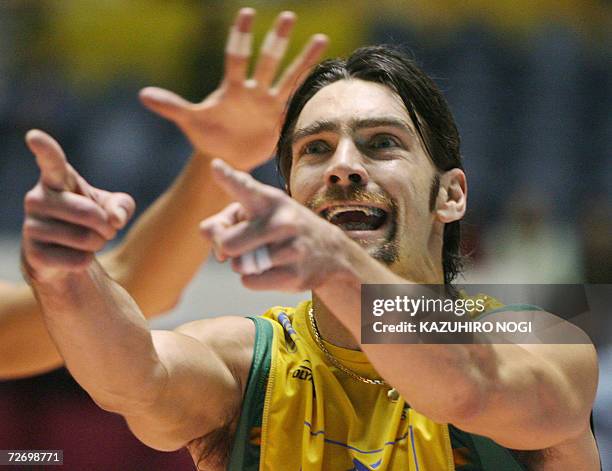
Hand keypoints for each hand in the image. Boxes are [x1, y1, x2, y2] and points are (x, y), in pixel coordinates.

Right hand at [22, 130, 134, 281]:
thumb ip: (123, 206)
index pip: (51, 162)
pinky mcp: (33, 254)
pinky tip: (72, 256)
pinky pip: (78, 260)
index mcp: (56, 180)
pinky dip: (86, 261)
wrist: (64, 254)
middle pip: (91, 214)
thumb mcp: (113, 208)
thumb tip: (114, 219)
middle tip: (103, 229)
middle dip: (108, 227)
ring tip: (88, 241)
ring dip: (98, 244)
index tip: (34, 136)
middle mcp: (37, 199)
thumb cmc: (89, 220)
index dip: (45, 149)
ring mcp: (31, 226)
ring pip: (86, 240)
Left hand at [139, 8, 327, 170]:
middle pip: (267, 61)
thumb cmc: (207, 136)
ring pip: (289, 77)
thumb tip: (143, 95)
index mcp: (232, 89)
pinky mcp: (280, 118)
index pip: (237, 57)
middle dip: (277, 40)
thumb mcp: (190, 121)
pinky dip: (310, 89)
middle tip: (288, 16)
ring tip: (321, 39)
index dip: (241, 36)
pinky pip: (297, 100)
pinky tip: (326, 73)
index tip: (248, 12)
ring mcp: (269, 103)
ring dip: (303, 59)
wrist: (226, 156)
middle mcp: (253, 91)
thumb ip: (172, 106)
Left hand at [200, 160, 347, 290]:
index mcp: (270, 200)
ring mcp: (290, 249)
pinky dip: (254, 279)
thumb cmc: (283, 228)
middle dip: (223, 248)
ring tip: (266, 255)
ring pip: (239, 265)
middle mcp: (282, 221)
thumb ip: (226, 219)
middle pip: (228, 243)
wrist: (333, 253)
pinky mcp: (294, 275)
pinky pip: (249, 282)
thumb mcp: (260, 213)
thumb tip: (207, 233)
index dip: (229, 178)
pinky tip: (274, 269)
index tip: (214, 166)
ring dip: (243, 265)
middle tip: (237, 246)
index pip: (246, 188)